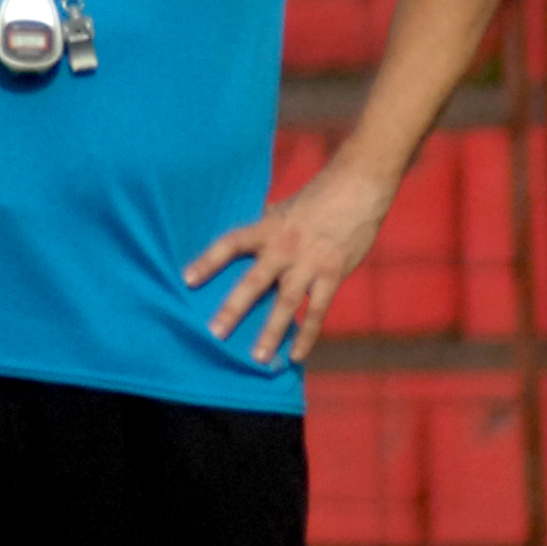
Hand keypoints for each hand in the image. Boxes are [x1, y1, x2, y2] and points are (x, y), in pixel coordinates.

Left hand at [185, 161, 393, 367]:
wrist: (358, 187)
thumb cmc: (320, 195)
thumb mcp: (286, 206)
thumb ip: (269, 224)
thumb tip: (255, 229)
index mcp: (268, 228)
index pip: (231, 244)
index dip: (208, 261)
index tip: (187, 280)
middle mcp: (284, 247)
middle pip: (254, 281)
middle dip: (234, 308)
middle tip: (215, 333)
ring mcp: (309, 262)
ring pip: (286, 302)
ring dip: (272, 331)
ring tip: (258, 358)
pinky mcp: (333, 274)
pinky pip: (318, 310)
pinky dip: (307, 334)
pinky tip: (296, 355)